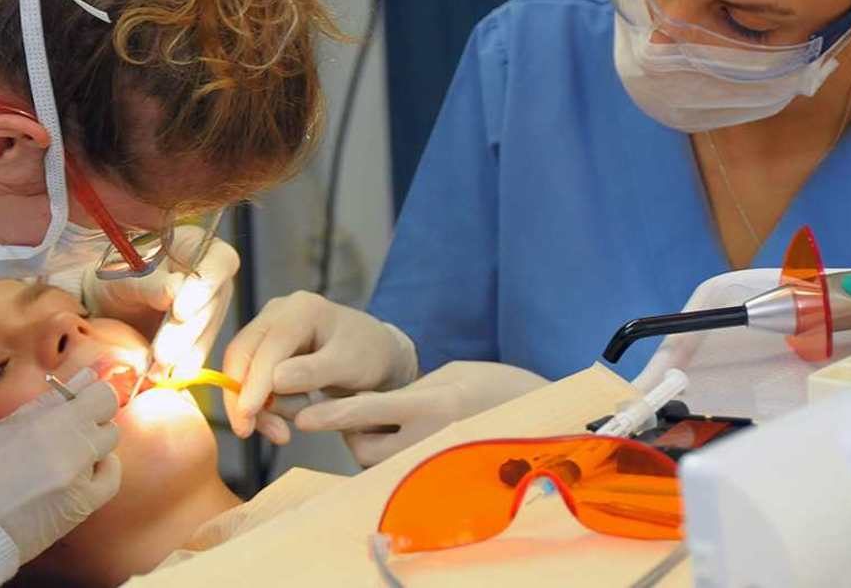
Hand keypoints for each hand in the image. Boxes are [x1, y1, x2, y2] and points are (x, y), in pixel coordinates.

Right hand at [0, 369, 121, 563]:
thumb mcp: (4, 426)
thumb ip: (50, 402)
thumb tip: (86, 377)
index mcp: (50, 425)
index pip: (102, 396)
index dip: (93, 395)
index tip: (79, 399)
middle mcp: (72, 452)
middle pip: (107, 421)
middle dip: (91, 419)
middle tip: (64, 428)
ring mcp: (79, 483)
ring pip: (109, 448)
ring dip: (92, 445)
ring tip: (62, 454)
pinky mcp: (80, 510)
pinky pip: (109, 481)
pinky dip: (98, 473)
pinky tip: (76, 474)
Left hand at [83, 225, 238, 363]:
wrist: (101, 302)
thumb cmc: (112, 276)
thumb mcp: (124, 274)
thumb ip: (150, 281)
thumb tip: (174, 291)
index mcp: (195, 245)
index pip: (219, 260)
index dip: (205, 286)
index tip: (179, 312)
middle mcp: (209, 275)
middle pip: (214, 302)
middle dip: (187, 331)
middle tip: (163, 353)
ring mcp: (208, 306)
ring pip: (208, 330)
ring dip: (186, 353)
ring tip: (159, 370)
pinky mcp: (199, 334)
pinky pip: (199, 349)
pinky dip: (183, 365)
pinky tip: (170, 376)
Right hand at [222, 291, 418, 441]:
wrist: (375, 355)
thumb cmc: (368, 356)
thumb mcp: (349, 366)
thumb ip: (314, 372)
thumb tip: (275, 381)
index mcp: (302, 310)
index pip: (268, 347)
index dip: (253, 382)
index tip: (246, 416)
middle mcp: (278, 313)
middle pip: (242, 355)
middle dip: (243, 397)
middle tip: (248, 432)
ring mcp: (269, 329)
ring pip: (242, 371)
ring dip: (258, 406)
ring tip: (285, 429)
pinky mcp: (266, 350)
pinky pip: (251, 380)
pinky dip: (263, 405)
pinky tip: (285, 419)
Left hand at [294, 361, 547, 465]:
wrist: (546, 414)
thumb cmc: (496, 385)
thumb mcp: (449, 376)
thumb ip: (407, 395)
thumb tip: (371, 407)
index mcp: (433, 405)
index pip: (369, 410)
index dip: (334, 413)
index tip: (305, 416)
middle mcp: (433, 439)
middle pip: (364, 449)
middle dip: (350, 433)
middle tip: (354, 414)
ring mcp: (439, 461)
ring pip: (378, 466)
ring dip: (368, 448)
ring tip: (382, 426)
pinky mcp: (444, 474)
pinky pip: (399, 473)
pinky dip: (388, 460)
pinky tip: (392, 442)